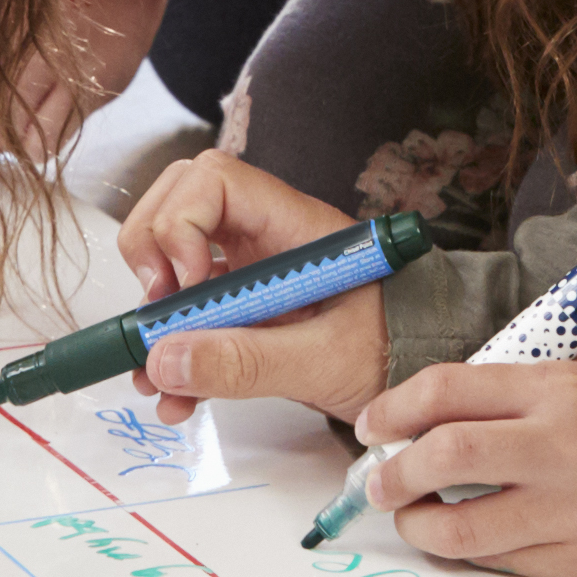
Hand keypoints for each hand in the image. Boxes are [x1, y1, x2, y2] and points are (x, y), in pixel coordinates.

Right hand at [124, 150, 389, 422]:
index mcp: (293, 226)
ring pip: (176, 266)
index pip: (213, 179)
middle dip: (151, 255)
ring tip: (156, 375)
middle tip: (158, 313)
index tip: (188, 283)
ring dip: (156, 318)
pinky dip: (175, 355)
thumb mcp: (325, 361)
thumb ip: (247, 361)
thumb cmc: (399, 349)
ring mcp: (253, 275)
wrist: (425, 385)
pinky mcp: (248, 314)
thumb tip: (165, 359)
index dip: (181, 222)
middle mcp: (265, 239)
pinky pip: (192, 319)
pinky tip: (178, 397)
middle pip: (178, 205)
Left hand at [348, 342, 576, 576]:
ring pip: (463, 529)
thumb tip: (409, 435)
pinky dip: (472, 550)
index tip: (372, 427)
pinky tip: (468, 534)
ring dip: (420, 525)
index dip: (392, 410)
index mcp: (557, 387)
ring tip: (414, 514)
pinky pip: (504, 562)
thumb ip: (498, 400)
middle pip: (444, 458)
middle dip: (393, 475)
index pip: (445, 392)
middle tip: (379, 481)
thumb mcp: (569, 373)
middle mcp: (568, 446)